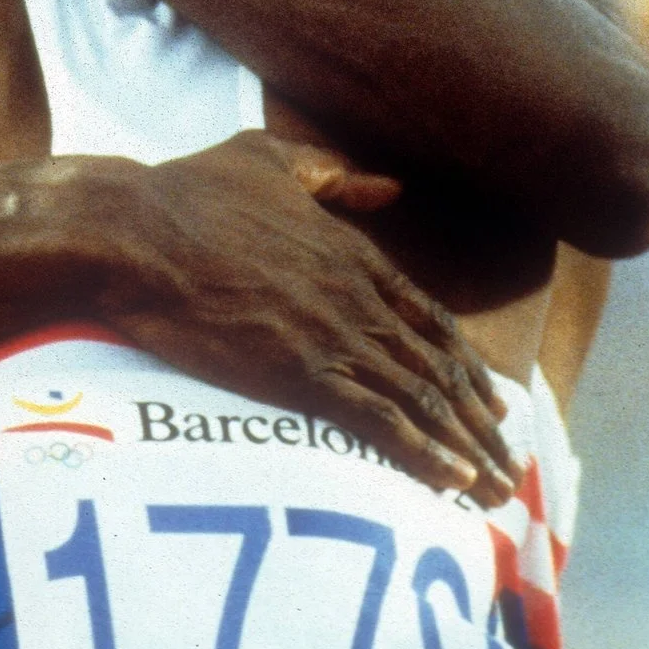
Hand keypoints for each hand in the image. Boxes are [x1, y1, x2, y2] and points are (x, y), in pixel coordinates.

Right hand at [52, 131, 520, 506]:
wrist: (135, 231)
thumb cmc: (187, 193)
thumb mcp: (268, 160)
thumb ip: (333, 175)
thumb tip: (390, 186)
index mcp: (351, 252)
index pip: (429, 319)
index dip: (466, 365)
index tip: (493, 403)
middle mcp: (355, 296)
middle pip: (438, 367)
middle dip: (482, 424)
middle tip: (513, 466)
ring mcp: (331, 334)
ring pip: (421, 398)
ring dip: (466, 449)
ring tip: (496, 488)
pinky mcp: (299, 371)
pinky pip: (377, 418)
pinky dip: (420, 451)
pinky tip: (448, 479)